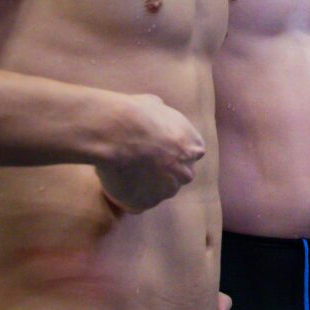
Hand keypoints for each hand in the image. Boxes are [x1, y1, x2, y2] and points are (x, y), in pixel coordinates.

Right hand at [95, 94, 205, 212]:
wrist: (118, 134)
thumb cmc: (136, 115)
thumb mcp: (155, 106)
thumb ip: (161, 117)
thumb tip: (155, 111)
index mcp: (193, 147)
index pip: (189, 155)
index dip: (172, 153)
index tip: (157, 151)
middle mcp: (186, 172)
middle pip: (177, 175)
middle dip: (162, 171)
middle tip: (138, 164)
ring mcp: (167, 190)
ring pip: (158, 191)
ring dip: (145, 186)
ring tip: (123, 173)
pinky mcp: (147, 203)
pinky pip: (138, 203)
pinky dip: (128, 197)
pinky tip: (116, 184)